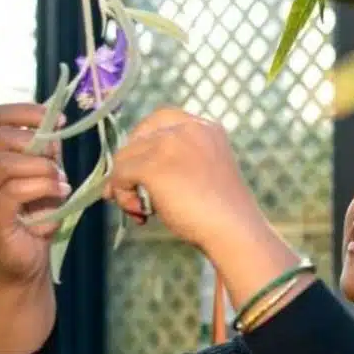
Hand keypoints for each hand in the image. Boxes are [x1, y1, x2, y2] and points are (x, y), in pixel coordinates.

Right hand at [0, 103, 70, 286]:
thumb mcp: (44, 175)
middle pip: (1, 138)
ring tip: (62, 182)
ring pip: (6, 164)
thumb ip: (46, 150)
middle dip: (37, 143)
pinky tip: (60, 195)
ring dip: (42, 169)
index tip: (59, 120)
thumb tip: (56, 122)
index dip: (27, 112)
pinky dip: (41, 188)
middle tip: (59, 162)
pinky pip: (12, 192)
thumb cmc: (36, 216)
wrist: (27, 263)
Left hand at [105, 108, 262, 251]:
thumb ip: (173, 163)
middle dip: (129, 168)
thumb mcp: (201, 174)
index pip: (159, 122)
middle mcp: (186, 128)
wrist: (234, 231)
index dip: (144, 145)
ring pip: (124, 158)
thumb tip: (120, 176)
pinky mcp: (153, 165)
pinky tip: (142, 215)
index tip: (142, 173)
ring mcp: (168, 144)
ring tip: (142, 211)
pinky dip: (123, 197)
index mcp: (204, 127)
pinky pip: (119, 176)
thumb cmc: (221, 215)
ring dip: (125, 188)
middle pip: (137, 139)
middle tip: (134, 199)